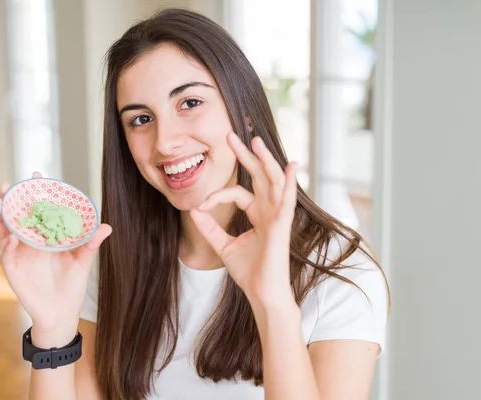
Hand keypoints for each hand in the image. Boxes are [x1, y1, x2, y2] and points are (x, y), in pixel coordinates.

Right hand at [0, 172, 111, 334]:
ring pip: (4, 231)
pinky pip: (7, 255)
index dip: (36, 192)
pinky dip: (7, 245)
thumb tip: (107, 226)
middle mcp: (28, 242)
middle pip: (16, 216)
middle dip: (10, 199)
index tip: (38, 174)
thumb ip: (91, 243)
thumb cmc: (71, 285)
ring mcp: (18, 255)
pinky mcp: (13, 270)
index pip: (38, 209)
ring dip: (0, 217)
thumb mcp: (82, 261)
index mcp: (44, 235)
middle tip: (9, 184)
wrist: (61, 312)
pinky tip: (11, 237)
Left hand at [189, 132, 297, 308]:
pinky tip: (290, 166)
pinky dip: (289, 183)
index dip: (217, 195)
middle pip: (259, 177)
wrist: (261, 293)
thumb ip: (210, 228)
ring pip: (273, 181)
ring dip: (265, 160)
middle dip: (246, 156)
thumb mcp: (223, 245)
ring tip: (255, 141)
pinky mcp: (281, 226)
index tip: (200, 205)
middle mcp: (269, 211)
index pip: (239, 192)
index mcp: (258, 215)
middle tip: (231, 136)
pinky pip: (287, 200)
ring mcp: (278, 217)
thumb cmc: (248, 272)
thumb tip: (194, 210)